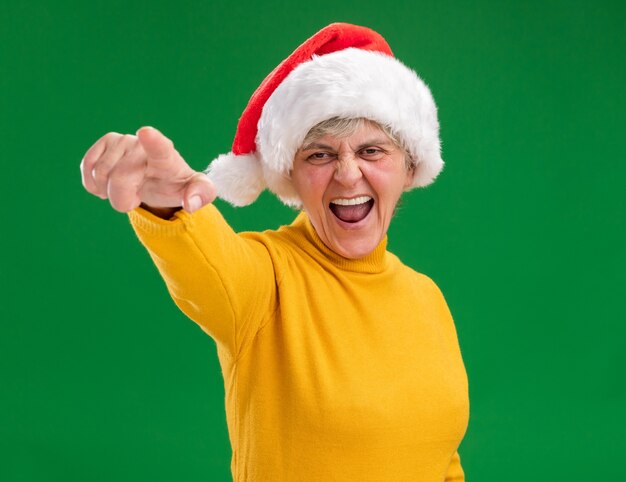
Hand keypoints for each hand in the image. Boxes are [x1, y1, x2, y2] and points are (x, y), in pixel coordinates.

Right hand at [80, 126, 215, 213]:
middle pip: (119, 179)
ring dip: (109, 193)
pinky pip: (87, 170)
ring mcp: (120, 141)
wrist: (158, 179)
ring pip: (100, 175)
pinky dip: (94, 185)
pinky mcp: (102, 145)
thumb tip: (191, 204)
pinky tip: (108, 185)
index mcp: (165, 155)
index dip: (152, 141)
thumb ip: (201, 195)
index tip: (146, 133)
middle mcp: (140, 143)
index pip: (159, 146)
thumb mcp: (198, 192)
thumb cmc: (176, 185)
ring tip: (126, 188)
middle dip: (123, 199)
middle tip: (137, 198)